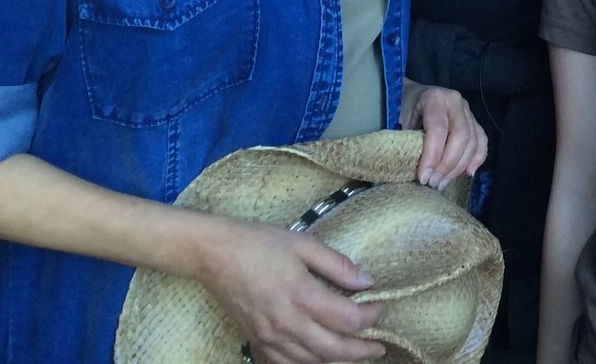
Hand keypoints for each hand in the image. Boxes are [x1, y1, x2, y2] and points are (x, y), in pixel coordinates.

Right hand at [194, 216, 383, 363]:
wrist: (215, 255)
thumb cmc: (260, 243)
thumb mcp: (305, 244)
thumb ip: (338, 265)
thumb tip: (367, 281)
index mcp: (303, 295)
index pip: (348, 319)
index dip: (371, 317)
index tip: (381, 306)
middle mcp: (287, 323)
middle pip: (334, 350)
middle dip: (362, 351)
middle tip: (380, 347)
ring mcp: (270, 337)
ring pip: (311, 362)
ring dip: (338, 360)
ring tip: (355, 353)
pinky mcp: (256, 342)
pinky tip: (320, 357)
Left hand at [401, 79, 486, 188]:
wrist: (416, 95)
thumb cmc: (406, 110)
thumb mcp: (401, 121)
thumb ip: (410, 141)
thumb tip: (414, 171)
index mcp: (435, 99)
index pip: (438, 129)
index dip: (432, 156)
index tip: (423, 178)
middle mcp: (456, 102)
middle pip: (460, 136)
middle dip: (447, 164)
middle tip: (434, 183)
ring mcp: (468, 111)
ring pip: (473, 141)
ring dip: (459, 167)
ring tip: (443, 183)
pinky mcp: (475, 121)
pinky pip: (482, 141)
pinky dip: (477, 158)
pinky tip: (468, 173)